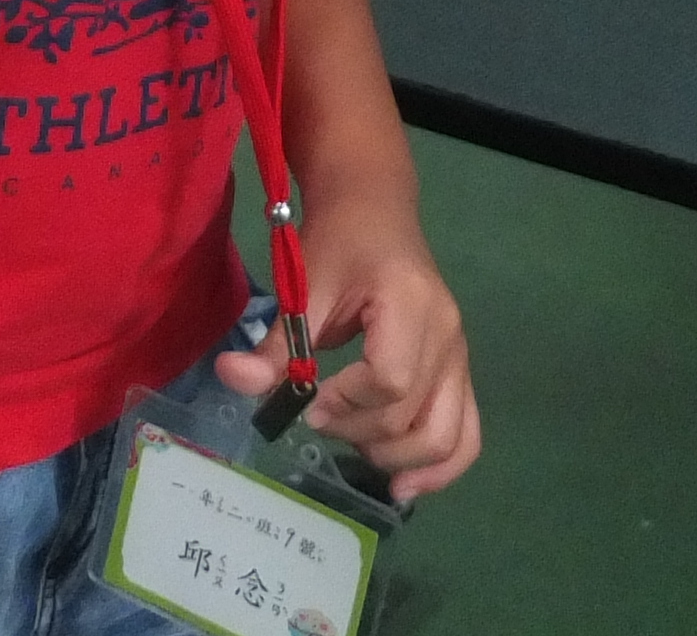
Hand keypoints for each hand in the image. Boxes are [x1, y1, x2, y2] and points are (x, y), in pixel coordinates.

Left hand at [219, 198, 482, 502]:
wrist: (375, 210)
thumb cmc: (339, 242)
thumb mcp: (302, 285)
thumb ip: (274, 341)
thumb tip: (229, 376)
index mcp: (412, 306)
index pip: (390, 381)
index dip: (347, 403)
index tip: (310, 398)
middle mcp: (448, 336)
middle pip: (415, 418)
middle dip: (360, 433)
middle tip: (320, 418)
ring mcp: (460, 357)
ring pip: (449, 436)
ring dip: (398, 460)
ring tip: (354, 449)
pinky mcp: (459, 372)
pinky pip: (467, 434)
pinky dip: (442, 468)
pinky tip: (405, 486)